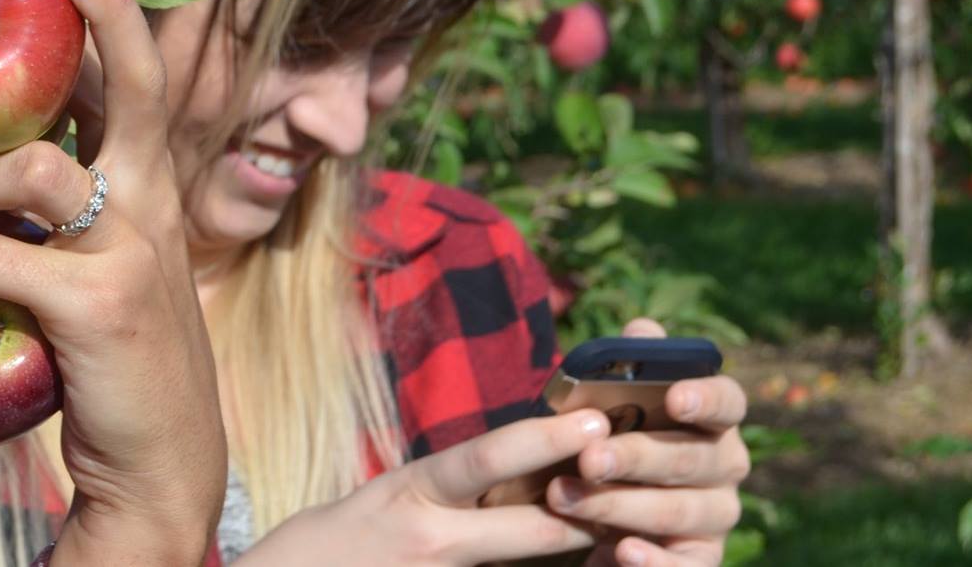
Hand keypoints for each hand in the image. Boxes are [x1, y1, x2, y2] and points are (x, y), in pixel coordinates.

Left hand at [0, 0, 223, 566]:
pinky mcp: (97, 303)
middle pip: (138, 85)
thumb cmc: (116, 366)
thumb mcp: (104, 276)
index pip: (148, 85)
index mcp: (155, 192)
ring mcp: (131, 251)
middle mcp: (154, 205)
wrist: (159, 469)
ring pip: (32, 169)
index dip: (118, 12)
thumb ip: (60, 222)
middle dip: (105, 10)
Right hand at [240, 409, 611, 564]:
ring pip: (520, 562)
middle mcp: (428, 538)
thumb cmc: (337, 541)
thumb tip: (518, 469)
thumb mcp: (390, 496)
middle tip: (634, 483)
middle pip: (523, 526)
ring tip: (625, 535)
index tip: (592, 420)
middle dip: (583, 506)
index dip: (542, 441)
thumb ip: (448, 488)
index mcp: (413, 492)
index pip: (485, 460)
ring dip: (572, 551)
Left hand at [550, 320, 751, 566]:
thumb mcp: (609, 401)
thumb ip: (628, 366)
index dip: (706, 397)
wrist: (595, 502)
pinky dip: (655, 562)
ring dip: (620, 506)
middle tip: (588, 458)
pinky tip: (621, 552)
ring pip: (678, 511)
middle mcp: (725, 466)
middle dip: (638, 458)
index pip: (728, 401)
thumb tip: (642, 329)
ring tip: (566, 499)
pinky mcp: (700, 559)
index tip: (675, 397)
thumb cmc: (608, 436)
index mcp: (712, 418)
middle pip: (692, 459)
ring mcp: (715, 516)